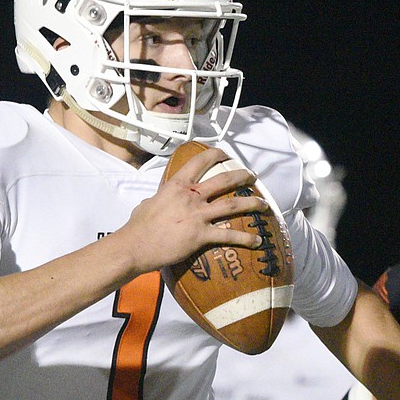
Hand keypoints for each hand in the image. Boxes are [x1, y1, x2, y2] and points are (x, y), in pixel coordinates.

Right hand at [117, 147, 268, 272]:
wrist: (135, 246)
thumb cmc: (138, 227)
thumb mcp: (147, 204)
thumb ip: (159, 198)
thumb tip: (157, 200)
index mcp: (176, 186)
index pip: (198, 162)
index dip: (214, 155)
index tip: (224, 153)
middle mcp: (191, 197)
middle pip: (223, 181)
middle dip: (241, 176)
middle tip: (252, 176)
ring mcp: (198, 215)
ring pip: (232, 205)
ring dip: (251, 203)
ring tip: (264, 204)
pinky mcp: (201, 235)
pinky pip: (229, 236)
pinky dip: (246, 238)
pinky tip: (257, 241)